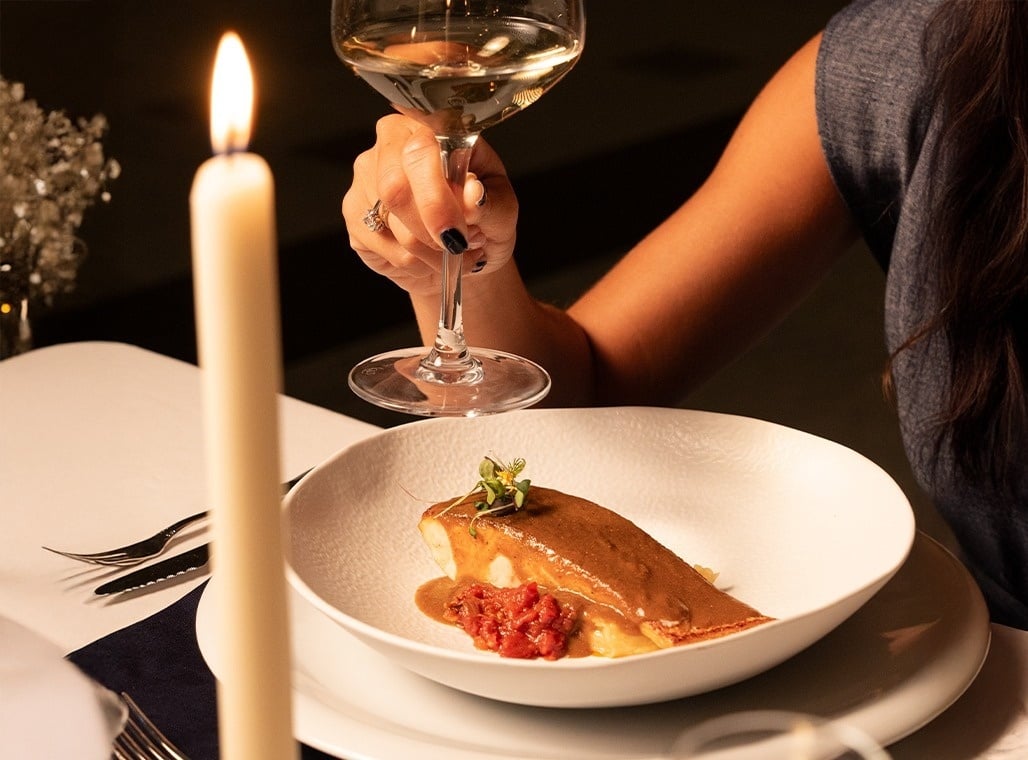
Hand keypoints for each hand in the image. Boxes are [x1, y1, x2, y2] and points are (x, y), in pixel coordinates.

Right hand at [342, 114, 519, 298]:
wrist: (465, 254)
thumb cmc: (483, 219)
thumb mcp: (502, 209)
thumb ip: (491, 202)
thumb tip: (473, 194)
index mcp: (429, 129)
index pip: (421, 149)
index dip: (437, 196)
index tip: (458, 231)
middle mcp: (389, 144)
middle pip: (394, 186)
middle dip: (431, 227)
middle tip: (459, 246)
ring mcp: (365, 178)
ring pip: (390, 223)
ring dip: (429, 251)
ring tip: (452, 250)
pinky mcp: (353, 213)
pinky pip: (382, 246)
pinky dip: (413, 263)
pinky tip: (428, 257)